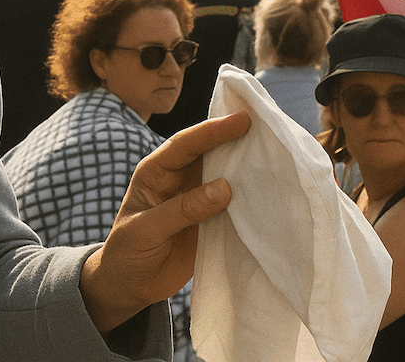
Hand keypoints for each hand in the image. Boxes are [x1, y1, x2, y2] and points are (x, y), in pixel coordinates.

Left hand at [80, 111, 250, 331]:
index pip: (185, 144)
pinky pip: (234, 204)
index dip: (212, 130)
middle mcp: (179, 179)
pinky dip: (251, 197)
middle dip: (235, 137)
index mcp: (155, 172)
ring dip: (247, 165)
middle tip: (267, 125)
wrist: (131, 285)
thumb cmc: (127, 251)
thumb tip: (224, 188)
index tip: (241, 120)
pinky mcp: (211, 221)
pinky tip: (271, 190)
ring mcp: (197, 199)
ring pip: (225, 174)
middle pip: (209, 152)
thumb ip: (182, 210)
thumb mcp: (145, 230)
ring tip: (277, 152)